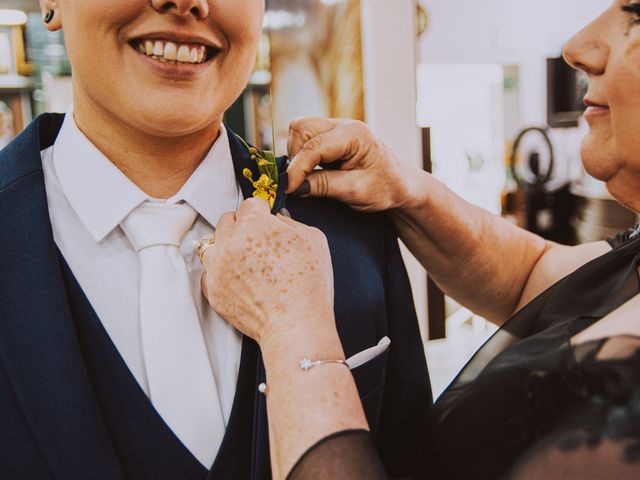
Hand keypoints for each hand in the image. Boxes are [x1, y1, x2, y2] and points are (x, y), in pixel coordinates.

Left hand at [201, 198, 335, 345]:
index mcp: (253, 224)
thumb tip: (276, 219)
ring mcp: (217, 267)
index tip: (268, 222)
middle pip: (227, 220)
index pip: (250, 204)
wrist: (294, 325)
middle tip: (259, 241)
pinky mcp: (212, 290)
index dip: (262, 212)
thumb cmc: (308, 285)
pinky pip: (210, 272)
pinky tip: (240, 279)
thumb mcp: (313, 239)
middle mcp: (229, 241)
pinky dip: (222, 272)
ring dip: (228, 247)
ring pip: (213, 244)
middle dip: (242, 226)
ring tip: (246, 261)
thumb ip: (290, 221)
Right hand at [286, 117, 423, 211]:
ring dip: (298, 155)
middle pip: (301, 128)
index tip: (288, 189)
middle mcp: (343, 126)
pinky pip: (306, 140)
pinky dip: (303, 156)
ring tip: (309, 178)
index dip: (297, 169)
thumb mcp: (355, 191)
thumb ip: (323, 186)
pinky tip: (313, 173)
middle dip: (296, 156)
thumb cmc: (387, 188)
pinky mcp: (331, 138)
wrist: (402, 186)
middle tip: (301, 182)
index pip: (313, 146)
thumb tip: (293, 186)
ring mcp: (337, 129)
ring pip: (300, 132)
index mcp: (354, 134)